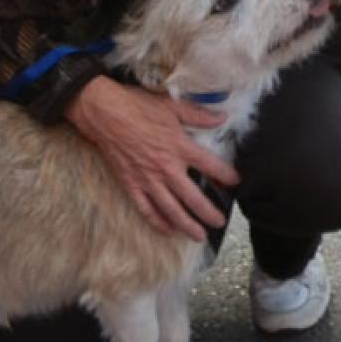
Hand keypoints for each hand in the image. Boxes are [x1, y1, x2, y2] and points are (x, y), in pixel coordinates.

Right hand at [64, 76, 240, 240]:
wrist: (105, 114)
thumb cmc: (138, 106)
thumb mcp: (172, 106)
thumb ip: (198, 115)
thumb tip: (222, 118)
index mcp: (180, 147)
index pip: (210, 166)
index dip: (226, 176)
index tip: (235, 182)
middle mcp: (167, 168)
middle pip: (194, 198)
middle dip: (209, 213)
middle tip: (220, 222)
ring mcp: (148, 180)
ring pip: (172, 210)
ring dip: (187, 225)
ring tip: (199, 236)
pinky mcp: (131, 185)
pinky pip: (147, 209)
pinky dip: (158, 222)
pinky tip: (168, 230)